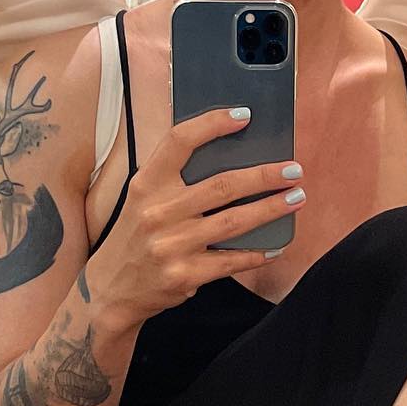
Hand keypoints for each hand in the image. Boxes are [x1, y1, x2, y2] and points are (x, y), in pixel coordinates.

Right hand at [83, 106, 305, 326]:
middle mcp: (157, 211)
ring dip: (271, 209)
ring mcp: (171, 245)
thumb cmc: (136, 235)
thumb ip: (175, 178)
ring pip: (234, 222)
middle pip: (222, 185)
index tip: (245, 116)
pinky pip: (231, 260)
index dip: (213, 124)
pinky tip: (276, 245)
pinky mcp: (184, 275)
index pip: (180, 141)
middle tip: (294, 170)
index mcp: (146, 183)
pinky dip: (257, 253)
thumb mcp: (143, 199)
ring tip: (296, 198)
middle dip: (264, 175)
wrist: (110, 289)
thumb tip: (233, 154)